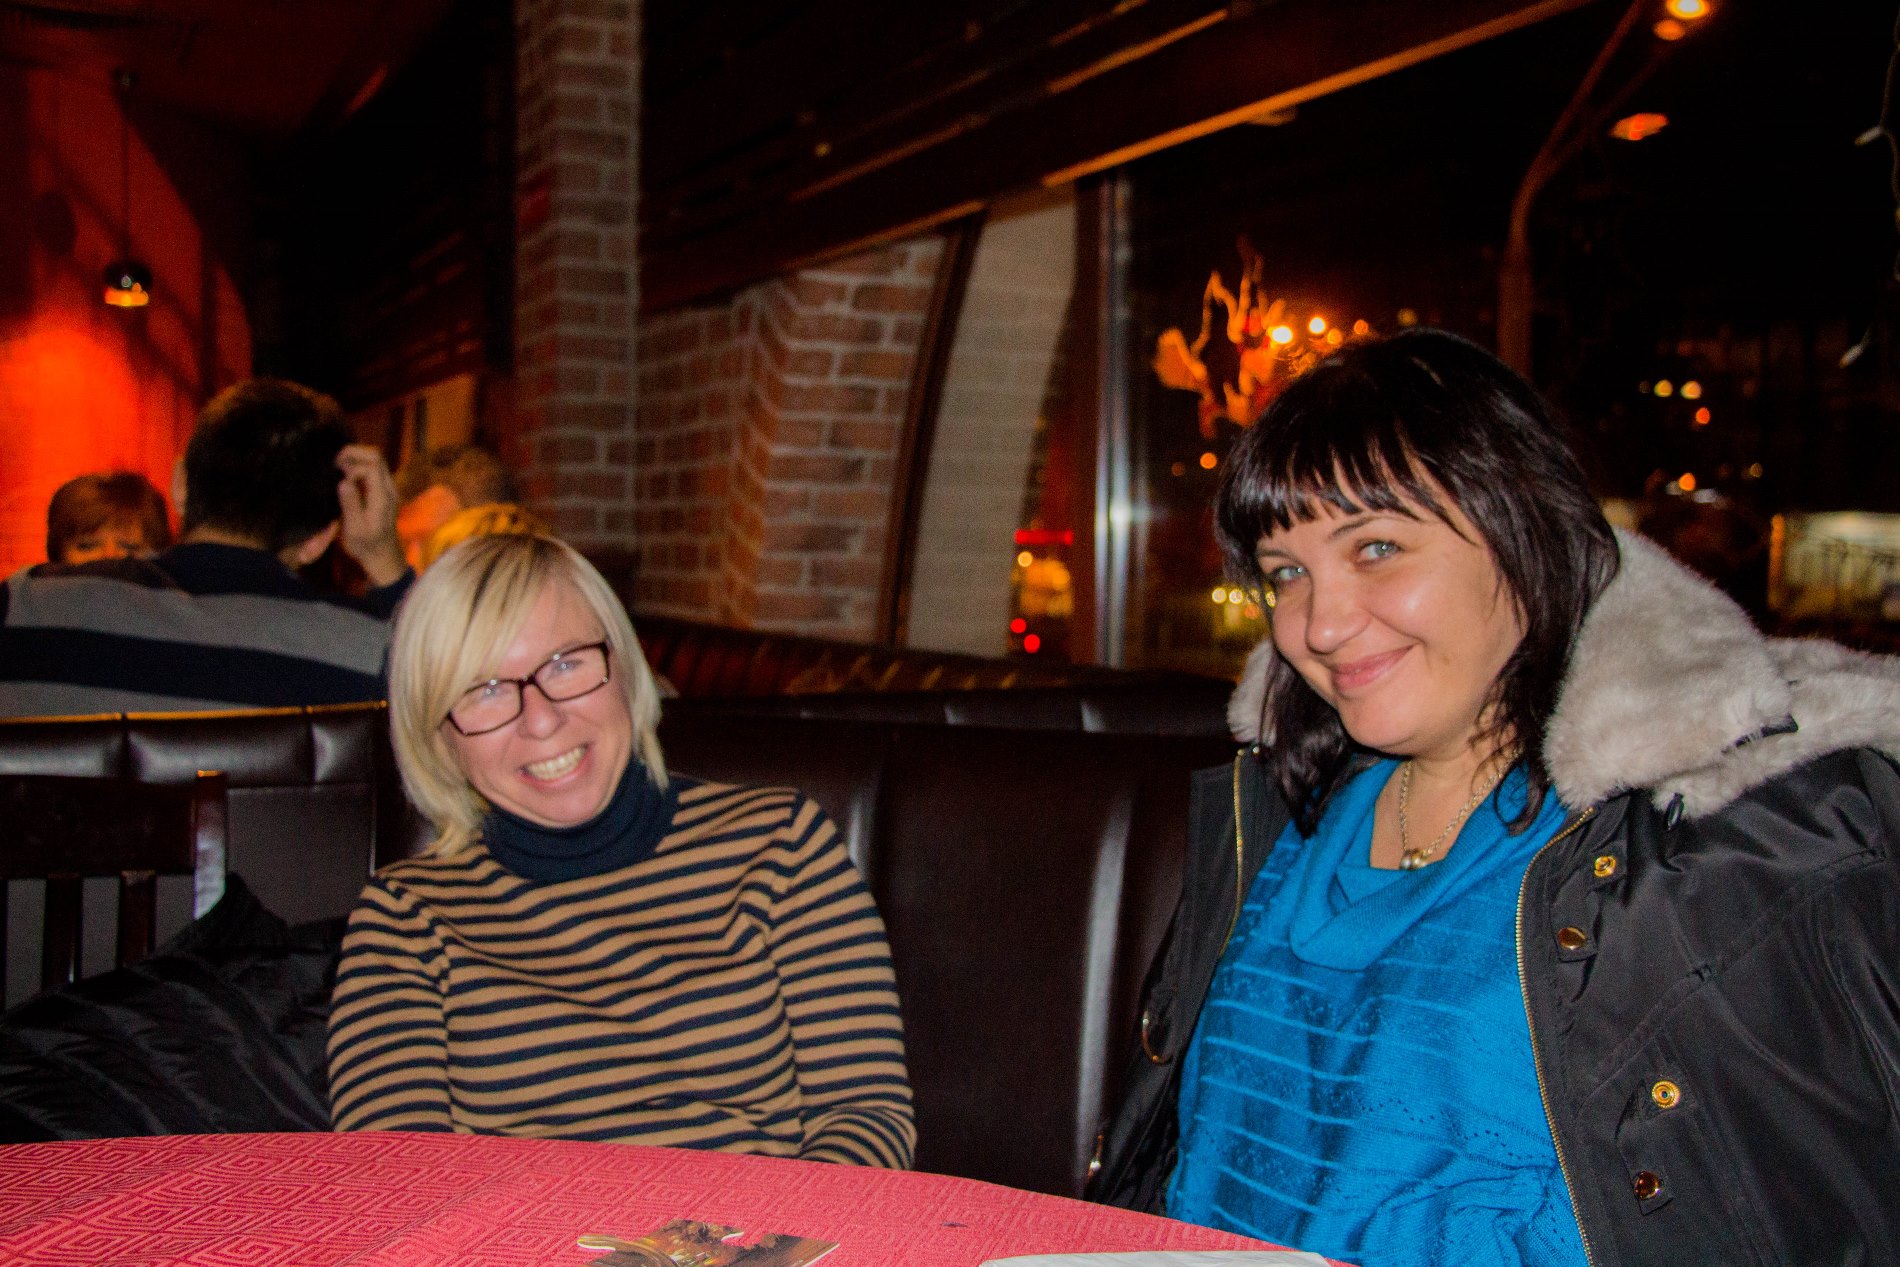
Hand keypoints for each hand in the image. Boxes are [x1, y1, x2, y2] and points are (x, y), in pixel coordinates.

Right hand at [335, 445, 406, 587]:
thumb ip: (351, 504)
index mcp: (382, 497)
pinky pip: (374, 470)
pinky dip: (359, 466)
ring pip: (376, 461)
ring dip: (356, 458)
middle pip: (377, 457)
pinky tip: (344, 474)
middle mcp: (389, 489)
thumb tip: (344, 482)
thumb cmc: (366, 545)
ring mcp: (387, 489)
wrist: (383, 556)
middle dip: (355, 453)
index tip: (339, 478)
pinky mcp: (383, 491)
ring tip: (337, 466)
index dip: (354, 466)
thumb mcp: (355, 529)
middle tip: (335, 462)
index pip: (373, 466)